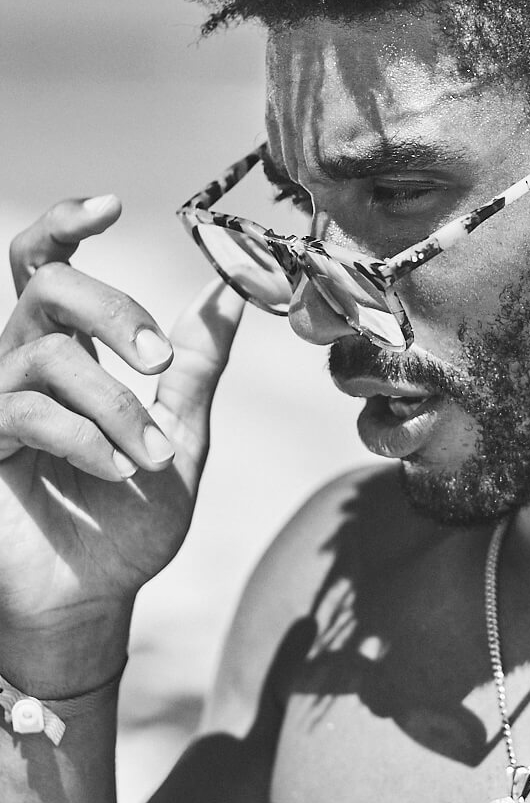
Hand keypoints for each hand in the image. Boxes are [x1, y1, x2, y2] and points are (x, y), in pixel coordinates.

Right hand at [0, 195, 243, 693]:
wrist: (91, 599)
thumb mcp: (179, 433)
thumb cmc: (127, 518)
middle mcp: (23, 364)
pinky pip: (28, 413)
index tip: (113, 204)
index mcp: (70, 352)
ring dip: (116, 407)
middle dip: (108, 309)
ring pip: (49, 357)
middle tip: (157, 360)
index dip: (67, 223)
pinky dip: (86, 438)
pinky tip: (116, 469)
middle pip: (45, 284)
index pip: (48, 263)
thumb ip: (196, 363)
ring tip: (152, 458)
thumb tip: (232, 288)